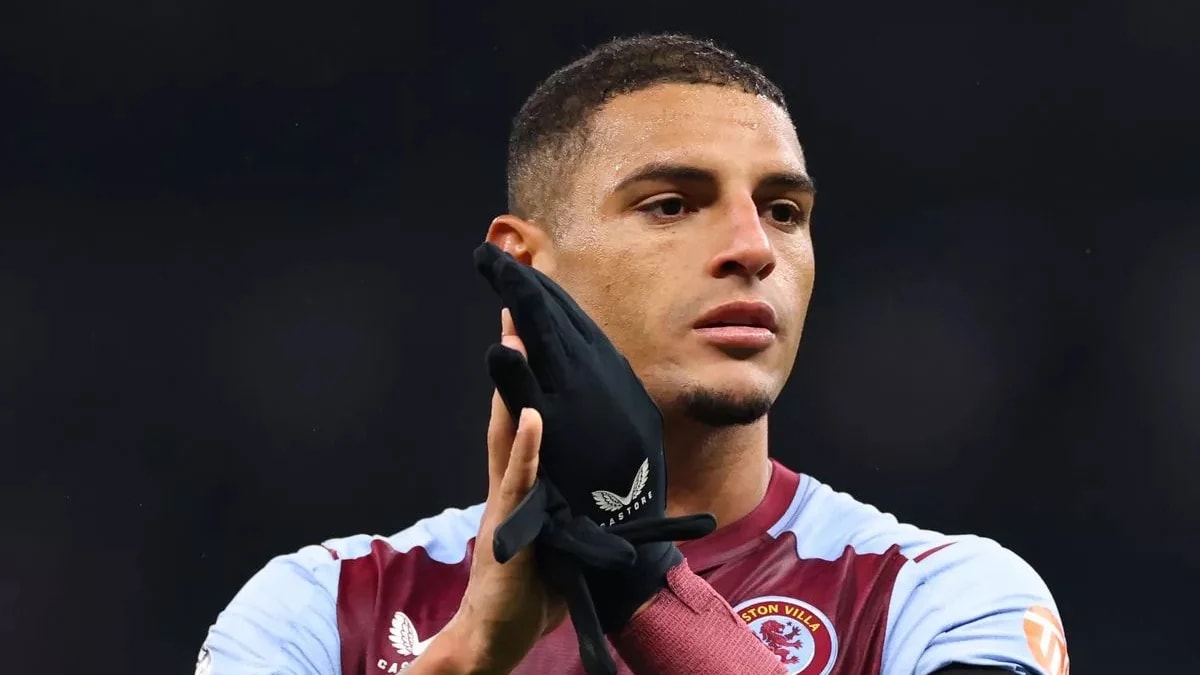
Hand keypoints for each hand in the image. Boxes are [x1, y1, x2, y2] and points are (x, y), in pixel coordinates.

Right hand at [427, 309, 566, 673]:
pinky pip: (519, 483)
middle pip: (512, 406)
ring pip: (507, 433)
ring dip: (513, 384)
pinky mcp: (511, 529)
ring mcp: (509, 501)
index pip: (529, 411)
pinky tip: (530, 416)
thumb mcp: (565, 531)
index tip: (537, 322)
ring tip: (514, 335)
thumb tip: (608, 479)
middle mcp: (513, 481)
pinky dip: (524, 449)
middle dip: (515, 356)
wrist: (500, 635)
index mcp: (529, 480)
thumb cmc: (537, 586)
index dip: (533, 371)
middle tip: (515, 300)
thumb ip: (577, 499)